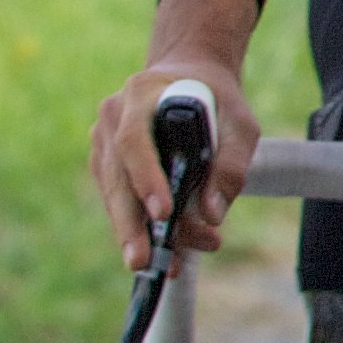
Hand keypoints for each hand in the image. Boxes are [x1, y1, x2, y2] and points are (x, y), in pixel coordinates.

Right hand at [92, 57, 258, 275]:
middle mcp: (112, 118)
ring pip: (115, 196)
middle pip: (115, 177)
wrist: (191, 78)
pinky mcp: (106, 165)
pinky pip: (121, 201)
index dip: (146, 178)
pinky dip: (143, 227)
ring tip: (170, 265)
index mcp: (140, 94)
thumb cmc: (217, 99)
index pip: (134, 141)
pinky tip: (171, 252)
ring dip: (141, 233)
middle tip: (142, 261)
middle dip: (130, 224)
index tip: (162, 212)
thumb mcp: (239, 122)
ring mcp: (103, 142)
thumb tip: (214, 215)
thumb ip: (231, 164)